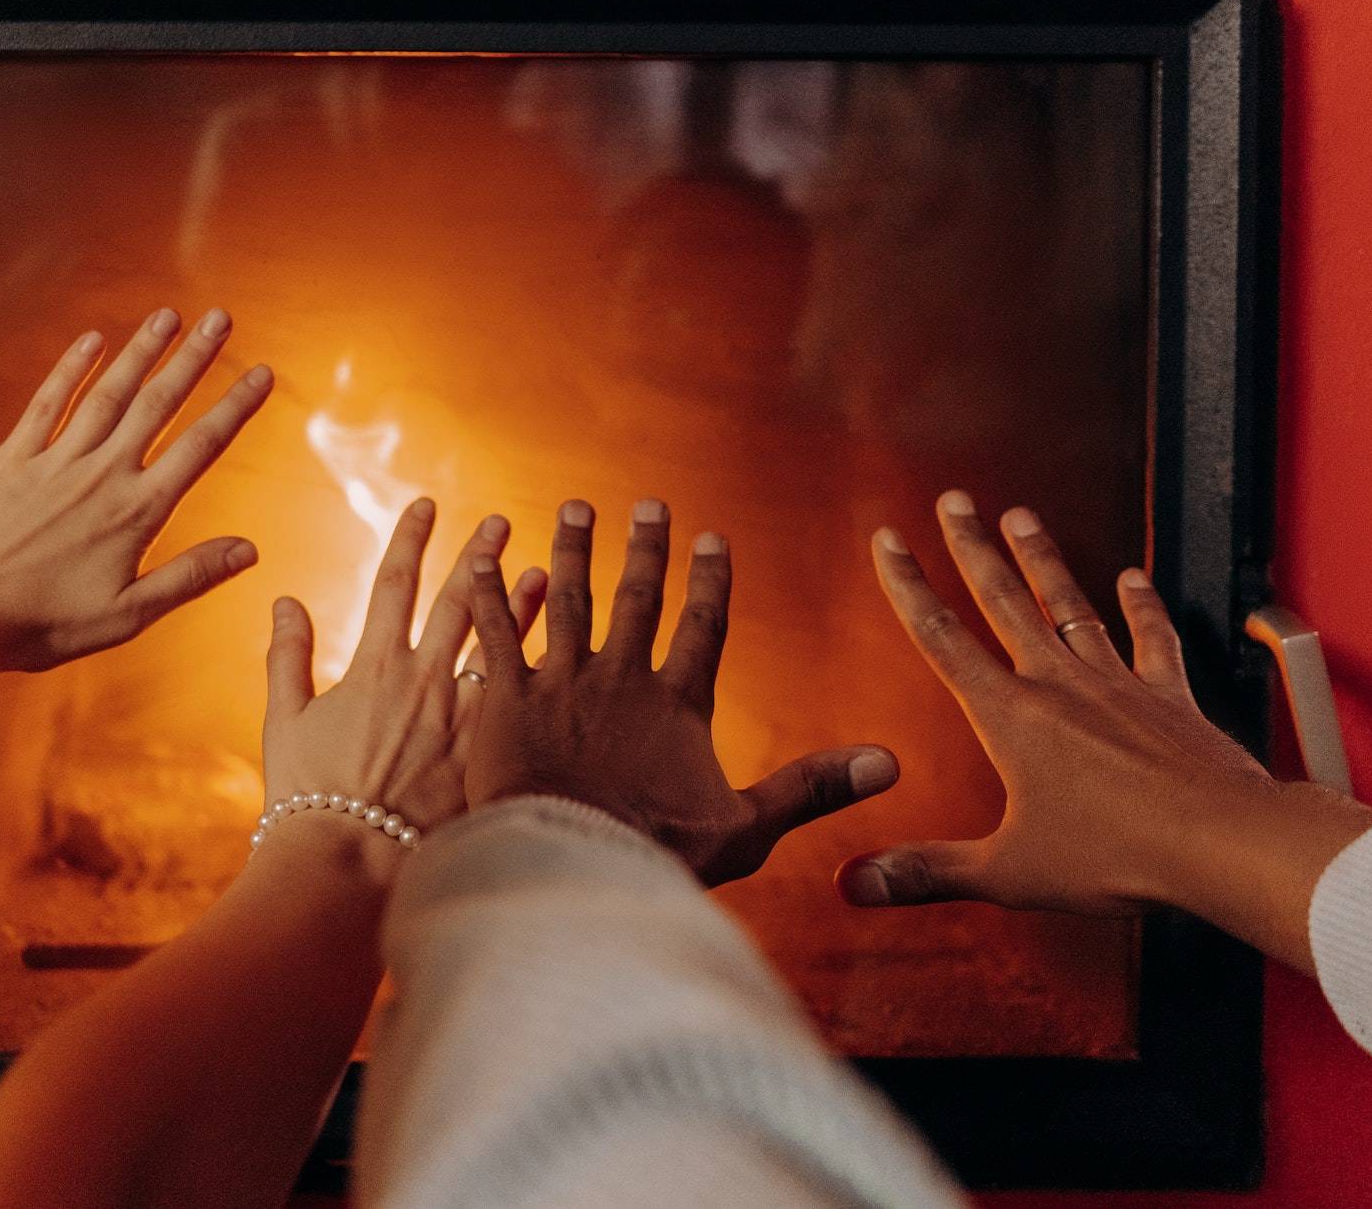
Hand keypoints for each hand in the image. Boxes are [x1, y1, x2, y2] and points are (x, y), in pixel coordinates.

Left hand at [0, 307, 272, 675]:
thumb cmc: (44, 623)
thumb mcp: (127, 616)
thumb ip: (189, 577)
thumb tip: (250, 550)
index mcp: (137, 512)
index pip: (200, 447)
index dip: (236, 407)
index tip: (263, 372)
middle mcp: (102, 474)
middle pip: (159, 404)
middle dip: (195, 358)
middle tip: (222, 317)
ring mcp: (56, 460)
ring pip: (109, 393)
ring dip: (141, 351)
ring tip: (169, 315)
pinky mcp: (13, 458)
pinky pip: (48, 402)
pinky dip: (72, 368)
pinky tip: (92, 339)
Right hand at [263, 498, 545, 871]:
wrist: (348, 867)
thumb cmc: (309, 802)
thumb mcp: (285, 722)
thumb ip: (287, 656)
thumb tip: (284, 601)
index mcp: (373, 666)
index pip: (394, 581)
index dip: (412, 537)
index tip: (428, 505)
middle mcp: (425, 680)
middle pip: (460, 601)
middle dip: (480, 555)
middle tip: (502, 522)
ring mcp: (463, 717)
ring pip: (503, 645)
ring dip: (523, 605)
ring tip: (544, 572)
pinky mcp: (490, 755)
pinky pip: (522, 702)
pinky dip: (540, 672)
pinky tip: (562, 656)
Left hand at [466, 498, 897, 885]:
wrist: (571, 866)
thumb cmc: (658, 855)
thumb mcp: (748, 828)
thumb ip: (813, 787)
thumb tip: (891, 764)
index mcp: (678, 704)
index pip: (702, 627)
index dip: (709, 582)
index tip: (712, 539)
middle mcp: (621, 678)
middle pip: (637, 599)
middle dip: (645, 548)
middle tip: (647, 505)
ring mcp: (562, 683)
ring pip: (569, 599)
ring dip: (573, 551)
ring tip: (574, 509)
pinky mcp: (506, 698)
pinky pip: (497, 632)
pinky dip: (489, 592)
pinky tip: (480, 555)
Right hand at [841, 492, 1371, 968]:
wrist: (1219, 842)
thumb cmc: (1116, 858)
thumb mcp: (1006, 872)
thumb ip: (927, 872)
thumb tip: (853, 883)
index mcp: (1010, 718)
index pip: (941, 637)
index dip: (908, 586)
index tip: (888, 539)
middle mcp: (1058, 684)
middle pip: (1003, 600)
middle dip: (971, 547)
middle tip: (954, 500)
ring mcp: (1117, 683)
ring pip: (1068, 605)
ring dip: (1042, 559)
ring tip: (1021, 517)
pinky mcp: (1168, 696)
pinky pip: (1150, 638)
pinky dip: (1142, 605)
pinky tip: (1133, 577)